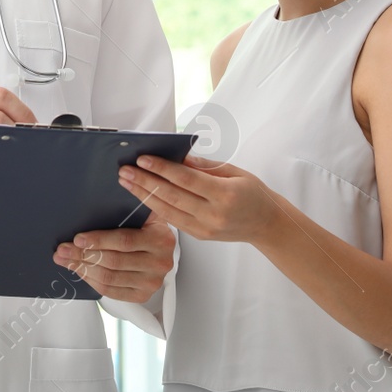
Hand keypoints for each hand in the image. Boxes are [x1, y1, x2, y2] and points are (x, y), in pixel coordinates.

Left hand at [53, 211, 174, 302]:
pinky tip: (80, 271)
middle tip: (63, 250)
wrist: (161, 251)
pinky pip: (111, 291)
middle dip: (83, 255)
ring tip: (65, 260)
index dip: (99, 240)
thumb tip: (116, 182)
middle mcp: (159, 263)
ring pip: (110, 277)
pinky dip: (92, 281)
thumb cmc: (147, 229)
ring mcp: (151, 282)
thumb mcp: (146, 213)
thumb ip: (134, 201)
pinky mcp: (142, 295)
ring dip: (83, 269)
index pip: (124, 241)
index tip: (77, 238)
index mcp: (160, 239)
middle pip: (114, 261)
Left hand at [118, 154, 283, 243]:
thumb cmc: (254, 194)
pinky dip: (155, 208)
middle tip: (125, 170)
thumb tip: (177, 156)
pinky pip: (173, 220)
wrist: (266, 224)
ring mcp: (205, 228)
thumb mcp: (234, 171)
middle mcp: (213, 214)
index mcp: (225, 195)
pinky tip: (142, 196)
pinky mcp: (199, 236)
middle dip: (145, 182)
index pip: (186, 179)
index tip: (143, 159)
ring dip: (144, 195)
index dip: (162, 169)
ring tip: (126, 182)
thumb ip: (204, 165)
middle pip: (172, 196)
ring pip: (168, 211)